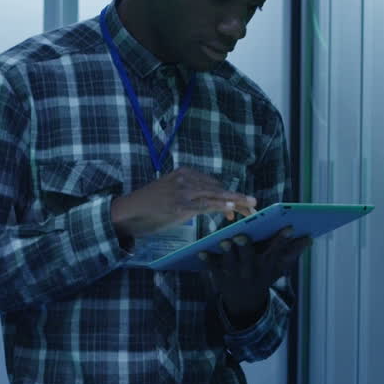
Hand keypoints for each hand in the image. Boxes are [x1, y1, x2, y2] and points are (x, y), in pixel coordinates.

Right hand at [110, 167, 256, 239]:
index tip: (240, 204)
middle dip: (237, 197)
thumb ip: (188, 195)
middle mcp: (185, 179)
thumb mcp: (171, 193)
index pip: (212, 183)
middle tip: (254, 204)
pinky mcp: (180, 206)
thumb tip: (207, 203)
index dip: (227, 194)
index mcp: (184, 173)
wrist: (128, 210)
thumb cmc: (149, 204)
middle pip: (217, 188)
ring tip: (251, 206)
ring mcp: (183, 192)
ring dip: (235, 202)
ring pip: (215, 196)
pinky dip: (220, 207)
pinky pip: (204, 206)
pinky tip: (232, 209)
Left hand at [198, 226, 311, 324]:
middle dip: (245, 247)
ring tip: (223, 241)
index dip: (283, 239)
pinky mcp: (220, 276)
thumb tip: (309, 238)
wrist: (245, 303)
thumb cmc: (263, 277)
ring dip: (227, 252)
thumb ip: (292, 252)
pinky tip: (200, 252)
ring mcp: (235, 274)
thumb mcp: (279, 268)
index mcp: (267, 265)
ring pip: (230, 262)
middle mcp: (251, 270)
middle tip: (241, 235)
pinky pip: (212, 268)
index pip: (277, 251)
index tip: (288, 227)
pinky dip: (207, 261)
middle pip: (249, 257)